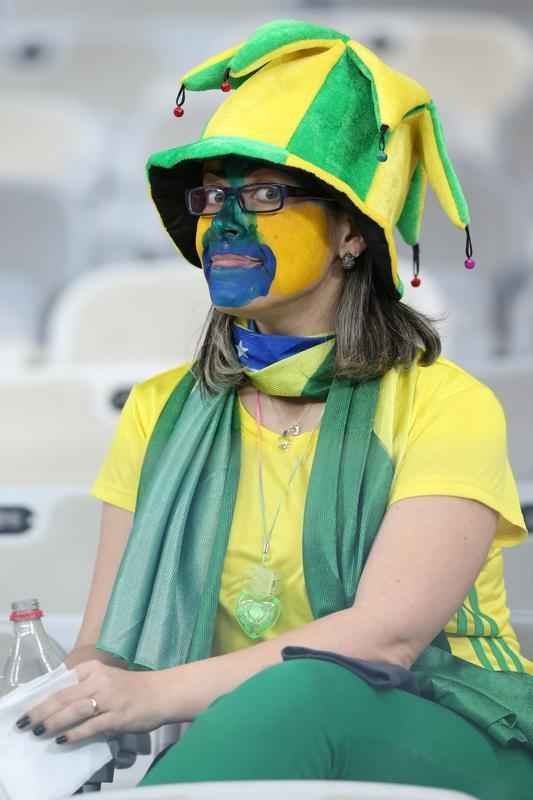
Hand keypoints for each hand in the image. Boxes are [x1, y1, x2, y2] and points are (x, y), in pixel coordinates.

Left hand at [14, 660, 165, 744]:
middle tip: (25, 722)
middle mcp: (99, 681)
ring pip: (73, 711)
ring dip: (53, 722)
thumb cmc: (133, 687)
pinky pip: (91, 726)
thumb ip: (85, 686)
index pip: (62, 682)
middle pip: (63, 696)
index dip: (43, 696)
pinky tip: (63, 740)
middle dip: (40, 711)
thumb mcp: (106, 678)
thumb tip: (58, 702)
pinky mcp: (117, 716)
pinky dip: (75, 734)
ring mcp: (108, 699)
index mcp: (94, 668)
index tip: (29, 707)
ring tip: (39, 731)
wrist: (162, 692)